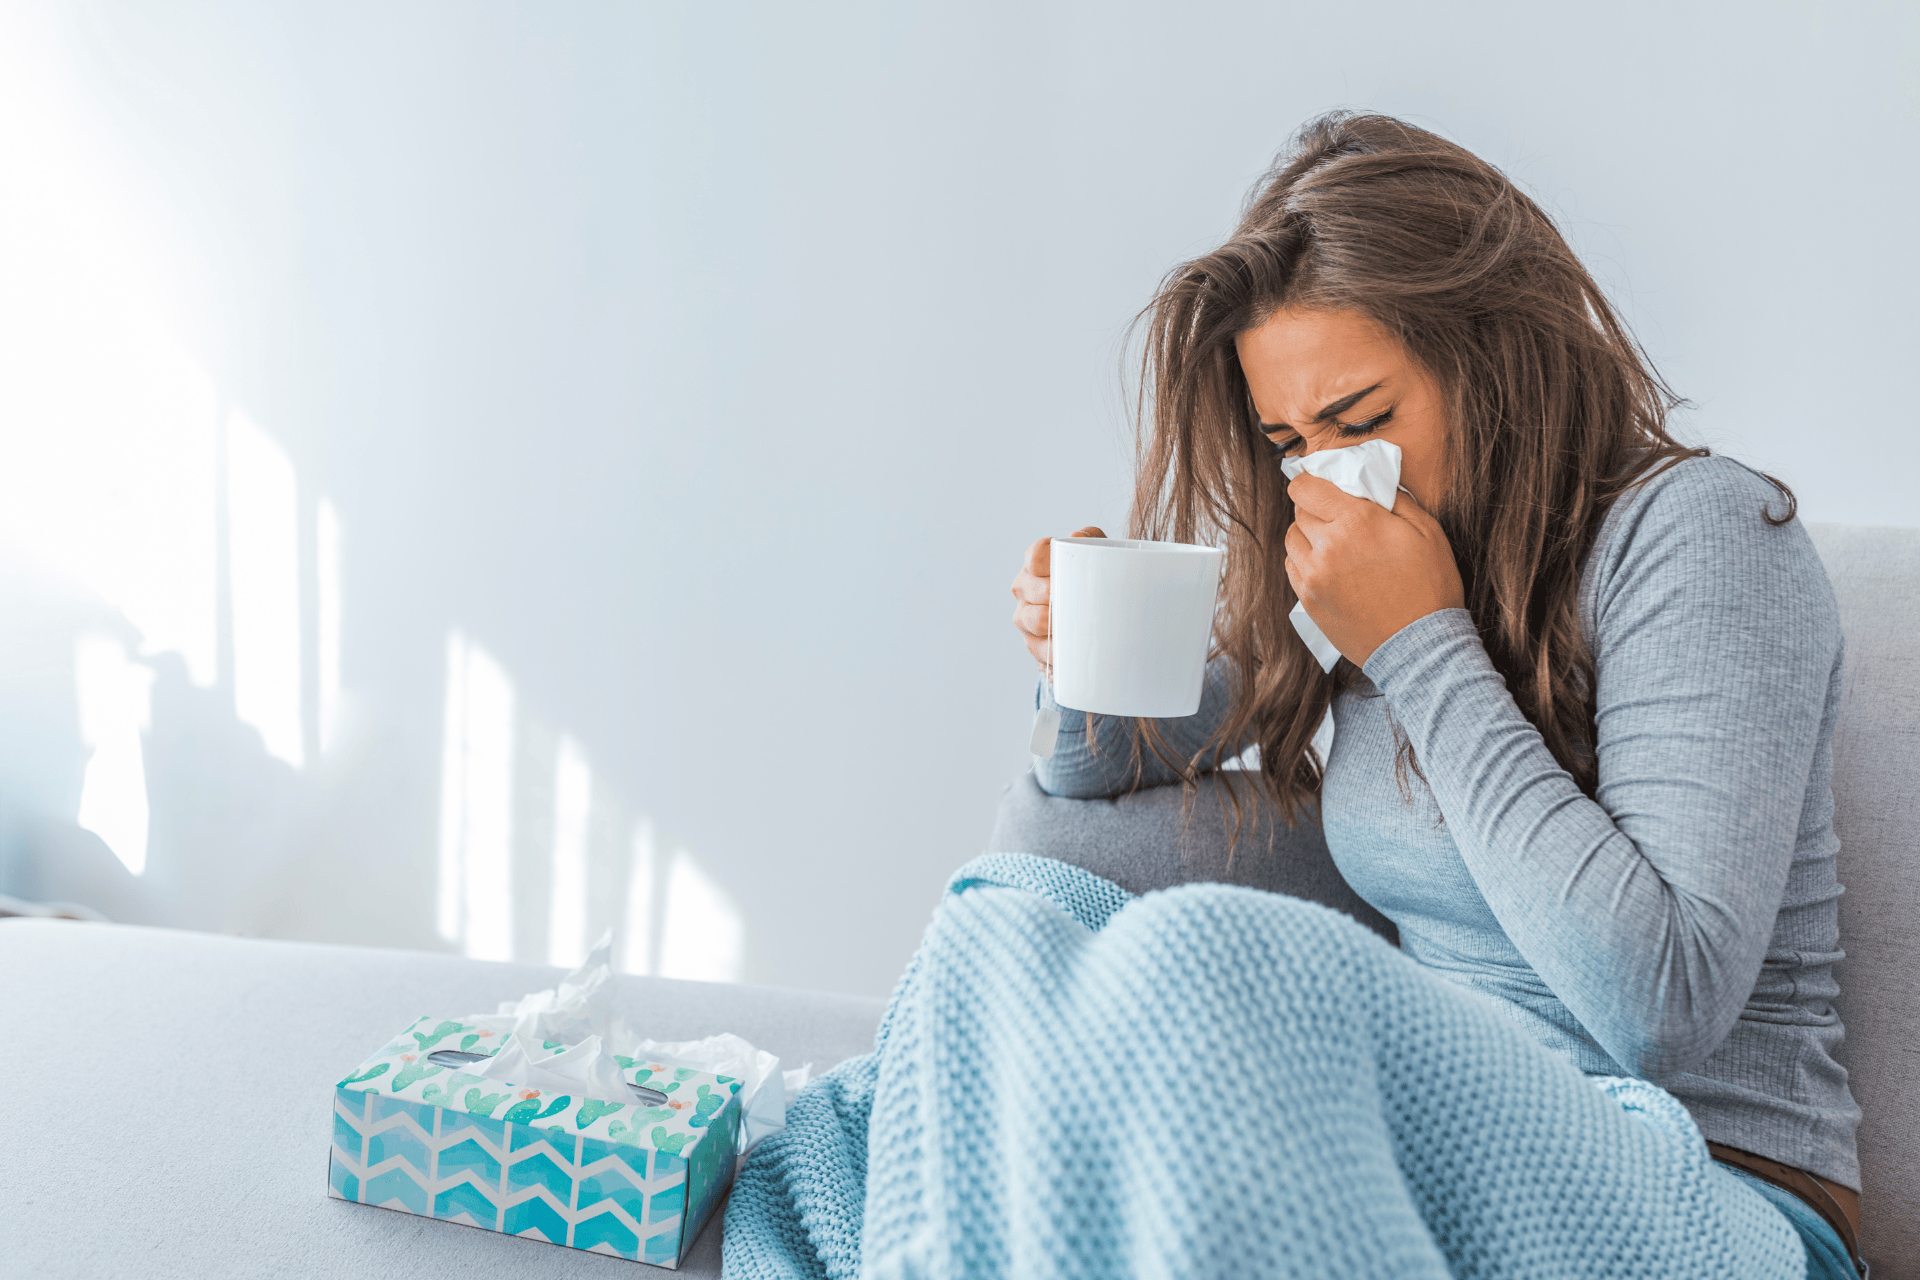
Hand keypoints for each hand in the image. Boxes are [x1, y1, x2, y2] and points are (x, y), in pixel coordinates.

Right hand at [1011, 526, 1105, 669]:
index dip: (1049, 562)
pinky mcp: (1032, 643)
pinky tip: (1066, 652)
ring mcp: (1025, 615)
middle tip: (1077, 598)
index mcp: (1035, 562)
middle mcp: (1024, 586)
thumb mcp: (1096, 552)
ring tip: (1070, 624)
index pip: (1035, 555)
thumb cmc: (1092, 577)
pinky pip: (1039, 650)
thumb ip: (1089, 537)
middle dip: (1054, 594)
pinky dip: (1053, 652)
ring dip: (1051, 623)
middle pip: (1033, 589)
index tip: (1069, 568)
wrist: (1096, 611)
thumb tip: (1075, 536)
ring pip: (1032, 620)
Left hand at [1284, 476, 1463, 668]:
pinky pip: (1292, 568)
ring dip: (1307, 535)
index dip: (1310, 483)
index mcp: (1356, 521)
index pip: (1306, 488)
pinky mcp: (1308, 601)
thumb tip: (1371, 482)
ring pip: (1291, 539)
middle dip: (1315, 509)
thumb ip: (1396, 499)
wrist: (1420, 646)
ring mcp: (1313, 576)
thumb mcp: (1428, 531)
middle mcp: (1327, 546)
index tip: (1319, 485)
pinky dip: (1303, 561)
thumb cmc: (1430, 587)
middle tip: (1336, 516)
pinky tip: (1327, 566)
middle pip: (1299, 512)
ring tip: (1332, 543)